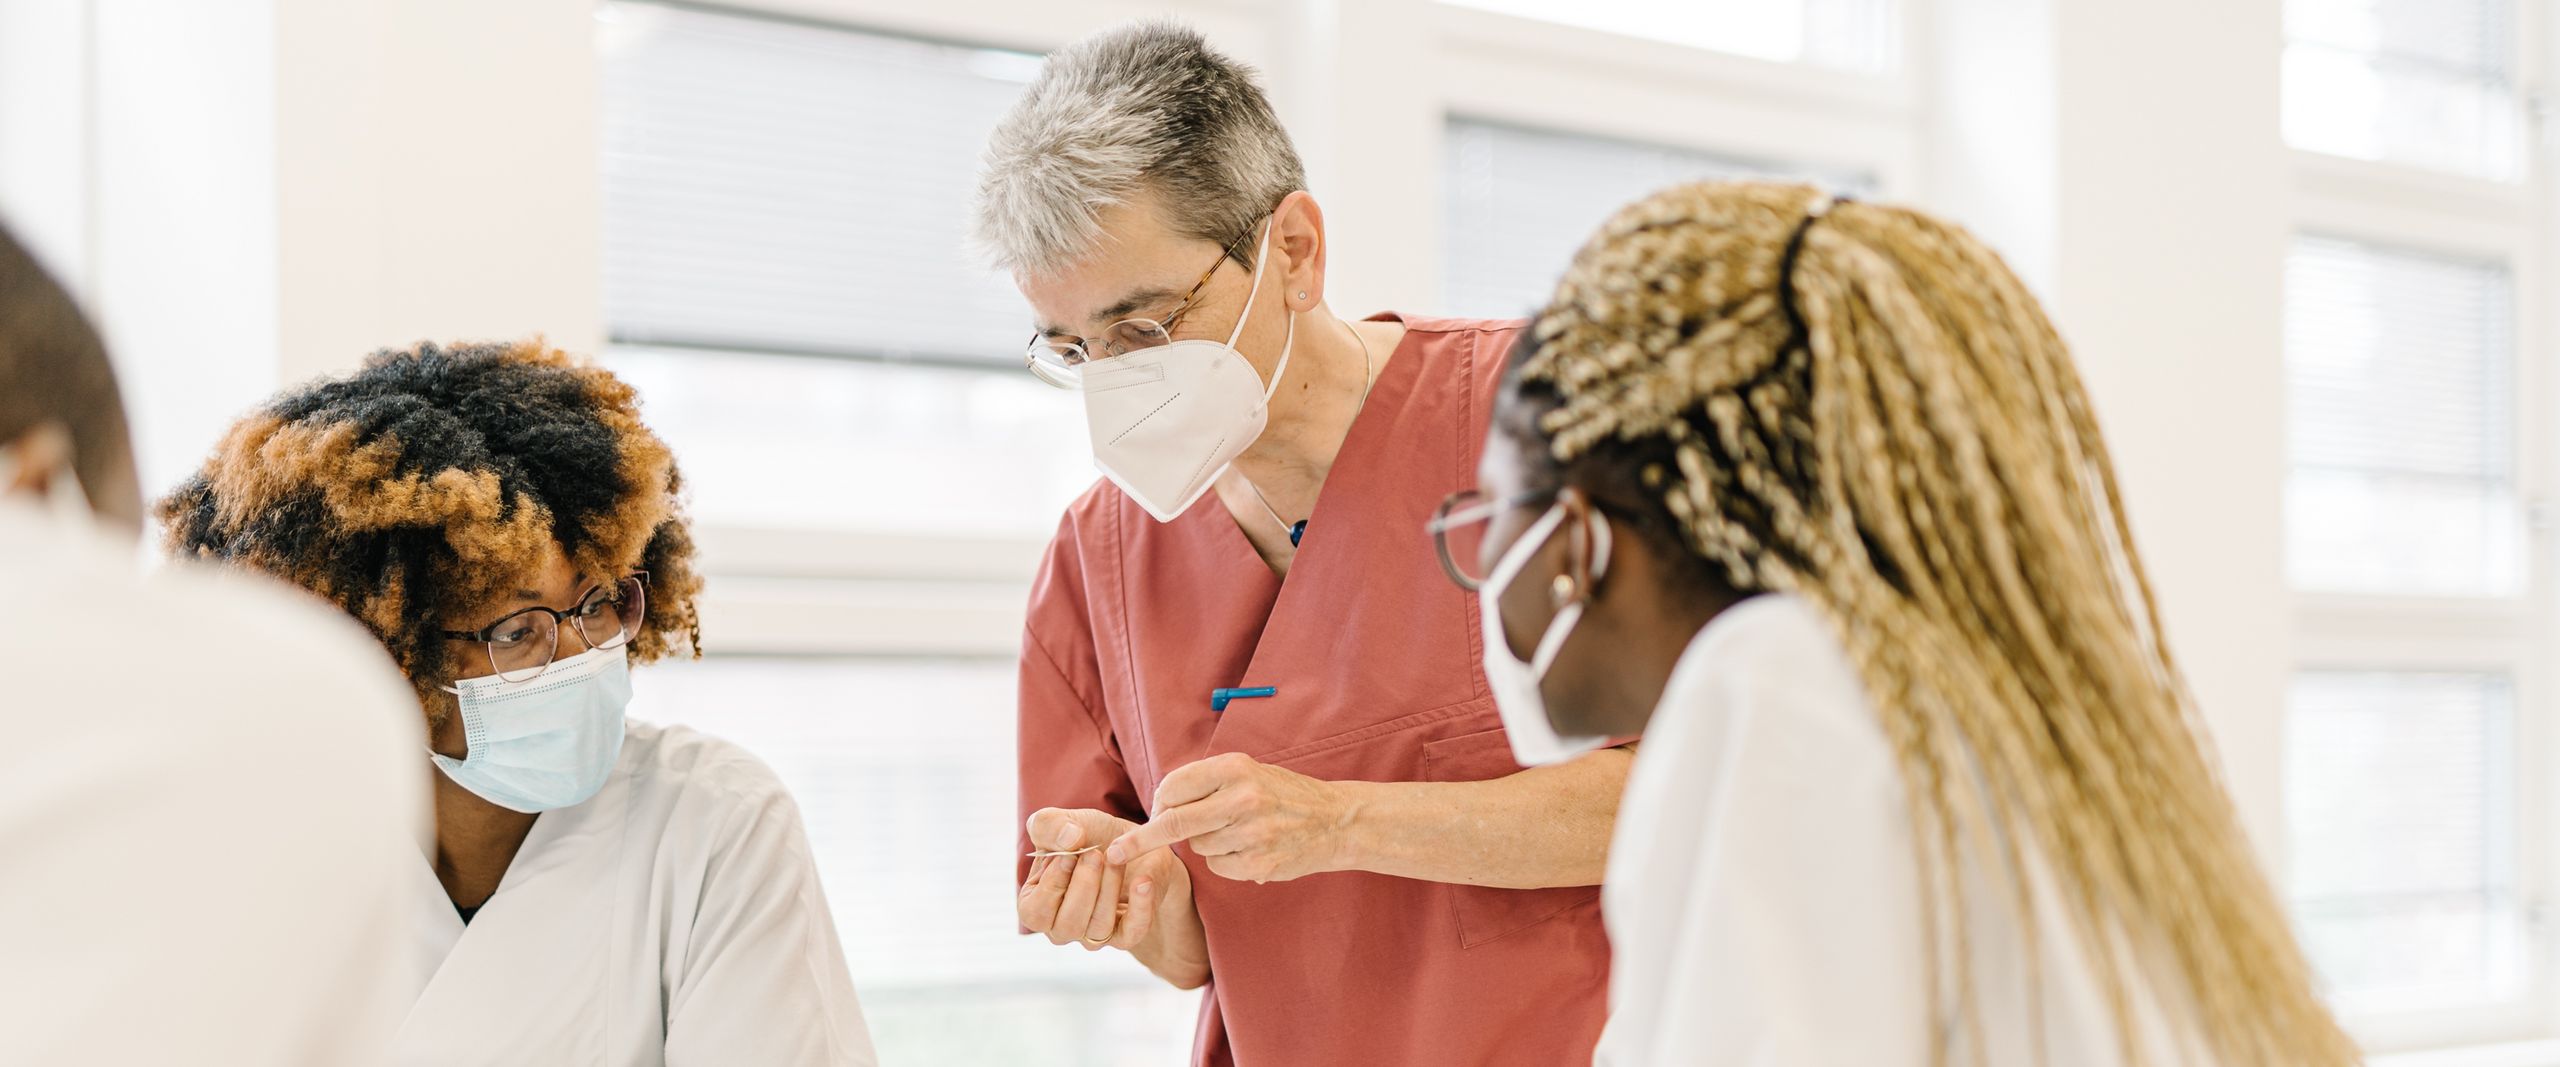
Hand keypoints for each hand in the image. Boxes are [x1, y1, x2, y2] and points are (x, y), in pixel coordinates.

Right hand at [1018, 808, 1202, 977]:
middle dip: (1083, 887)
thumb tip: (1069, 839)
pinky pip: (1133, 932)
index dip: (1051, 885)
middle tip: (1095, 855)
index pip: (1034, 912)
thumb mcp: (1063, 822)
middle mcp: (1062, 927)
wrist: (1132, 841)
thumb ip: (1049, 826)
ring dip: (1109, 890)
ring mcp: (1094, 934)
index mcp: (1036, 905)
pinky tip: (1143, 882)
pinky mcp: (1128, 932)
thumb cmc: (1088, 836)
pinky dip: (1140, 907)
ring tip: (1116, 860)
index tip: (1069, 855)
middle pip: (1066, 925)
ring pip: (1098, 928)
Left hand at [1105, 752, 1358, 883]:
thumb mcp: (1247, 771)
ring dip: (1204, 844)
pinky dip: (1224, 861)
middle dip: (1141, 840)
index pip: (1174, 787)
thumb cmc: (1282, 794)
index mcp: (1235, 768)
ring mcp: (1252, 834)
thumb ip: (1206, 783)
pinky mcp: (1260, 864)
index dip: (1158, 803)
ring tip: (1236, 832)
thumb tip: (1158, 805)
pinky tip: (1249, 849)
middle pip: (1175, 824)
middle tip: (1117, 854)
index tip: (1150, 815)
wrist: (1336, 820)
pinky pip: (1218, 866)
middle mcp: (1243, 798)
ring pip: (1198, 848)